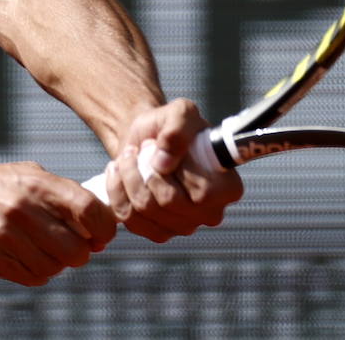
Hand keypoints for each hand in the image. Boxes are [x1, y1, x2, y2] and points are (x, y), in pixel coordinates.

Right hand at [0, 161, 115, 285]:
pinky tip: (28, 257)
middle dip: (81, 253)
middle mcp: (21, 208)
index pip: (88, 209)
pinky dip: (37, 273)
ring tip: (46, 250)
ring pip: (54, 268)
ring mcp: (3, 235)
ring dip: (57, 264)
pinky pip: (31, 277)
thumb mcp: (30, 174)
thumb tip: (99, 227)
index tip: (103, 235)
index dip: (104, 228)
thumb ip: (65, 195)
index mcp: (37, 183)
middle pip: (75, 248)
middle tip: (73, 247)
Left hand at [104, 99, 243, 241]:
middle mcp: (210, 213)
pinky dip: (117, 191)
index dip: (175, 169)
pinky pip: (129, 218)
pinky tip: (118, 172)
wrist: (148, 140)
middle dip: (144, 169)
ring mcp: (184, 226)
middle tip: (141, 148)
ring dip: (128, 177)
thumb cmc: (170, 126)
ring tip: (128, 156)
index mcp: (227, 188)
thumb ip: (178, 128)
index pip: (201, 192)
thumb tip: (163, 162)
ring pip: (145, 210)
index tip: (158, 145)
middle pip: (168, 202)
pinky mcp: (158, 232)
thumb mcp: (180, 112)